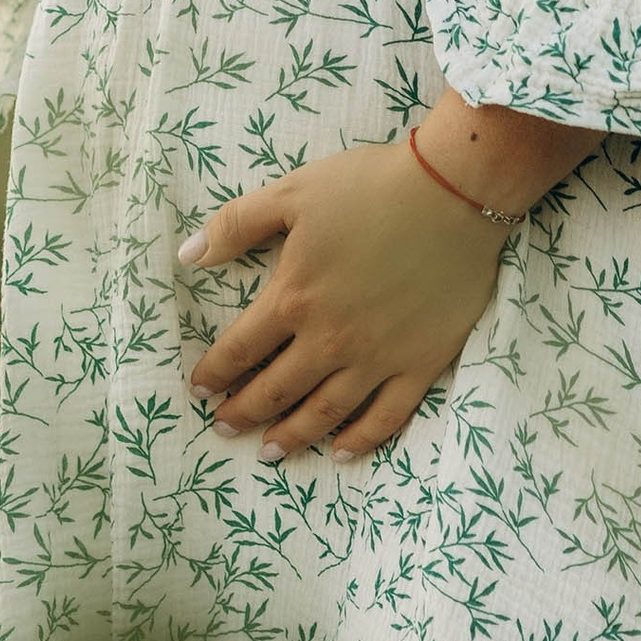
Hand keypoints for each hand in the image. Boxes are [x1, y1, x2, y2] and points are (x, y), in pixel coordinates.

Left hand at [181, 139, 511, 462]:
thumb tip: (188, 255)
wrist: (453, 192)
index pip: (240, 349)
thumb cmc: (370, 187)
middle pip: (276, 389)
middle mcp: (331, 339)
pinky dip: (362, 440)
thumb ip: (236, 224)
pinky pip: (388, 415)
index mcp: (294, 298)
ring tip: (269, 452)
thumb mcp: (292, 193)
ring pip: (325, 412)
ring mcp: (378, 357)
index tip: (199, 390)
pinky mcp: (422, 362)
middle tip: (224, 429)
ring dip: (292, 436)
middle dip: (244, 413)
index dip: (215, 373)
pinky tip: (341, 453)